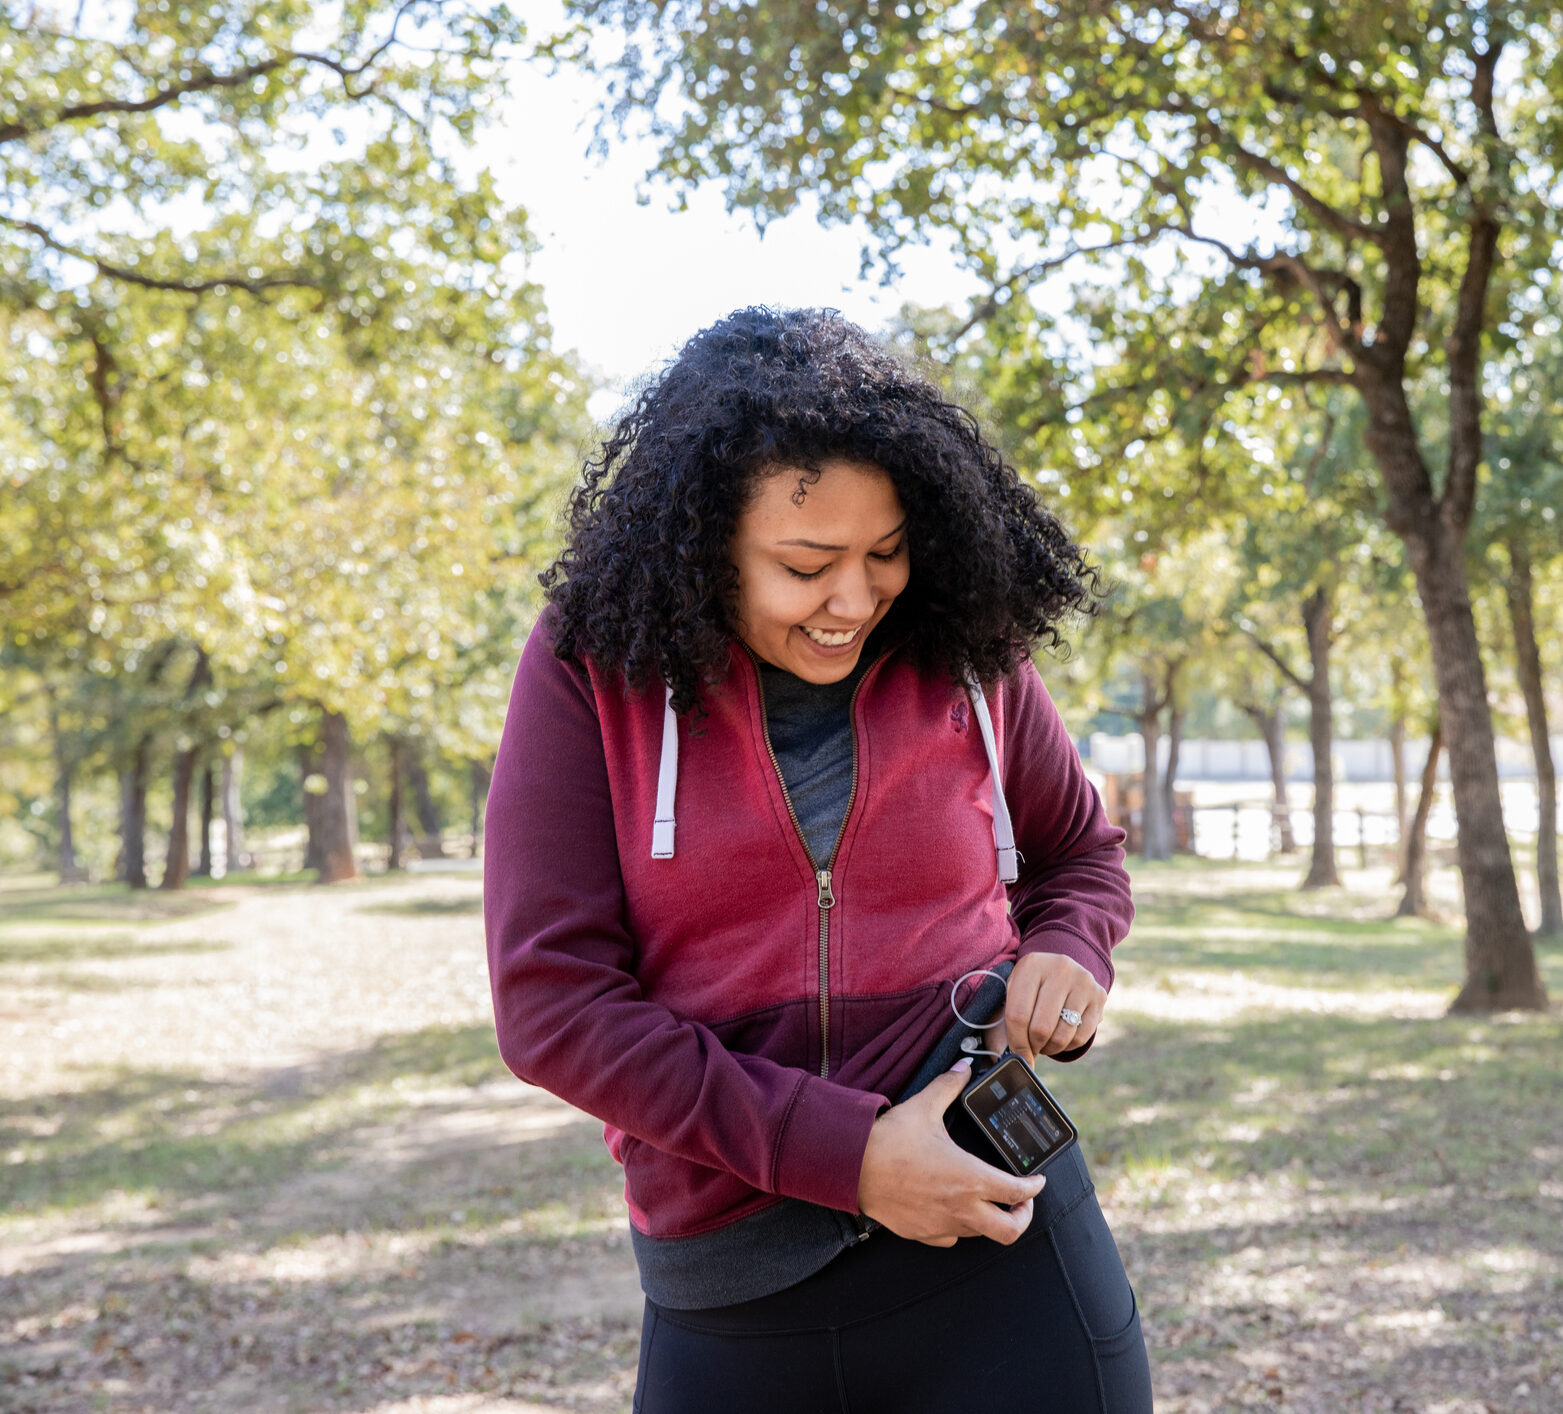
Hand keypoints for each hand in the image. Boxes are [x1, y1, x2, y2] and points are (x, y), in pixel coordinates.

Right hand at [856, 1062, 1046, 1246]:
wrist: (852, 1166)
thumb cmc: (889, 1140)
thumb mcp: (924, 1106)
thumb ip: (949, 1086)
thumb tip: (964, 1068)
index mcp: (970, 1178)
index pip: (1018, 1192)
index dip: (1034, 1187)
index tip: (1037, 1180)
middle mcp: (961, 1208)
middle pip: (1010, 1230)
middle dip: (1022, 1217)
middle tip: (1021, 1203)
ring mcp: (941, 1224)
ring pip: (979, 1234)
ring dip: (988, 1219)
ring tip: (986, 1202)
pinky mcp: (921, 1232)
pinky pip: (949, 1237)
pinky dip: (958, 1227)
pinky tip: (952, 1210)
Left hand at [984, 951, 1105, 1064]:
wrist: (1061, 969)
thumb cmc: (1031, 987)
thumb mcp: (1014, 993)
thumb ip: (1006, 1022)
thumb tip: (1010, 1058)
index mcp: (1032, 965)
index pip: (1018, 1014)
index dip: (1016, 1042)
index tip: (1018, 1056)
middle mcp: (1060, 968)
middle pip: (1041, 1028)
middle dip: (1033, 1046)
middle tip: (1031, 1047)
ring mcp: (1083, 981)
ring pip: (1063, 1035)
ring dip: (1050, 1048)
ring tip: (1044, 1042)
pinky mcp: (1099, 996)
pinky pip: (1081, 1037)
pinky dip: (1068, 1046)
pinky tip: (1061, 1037)